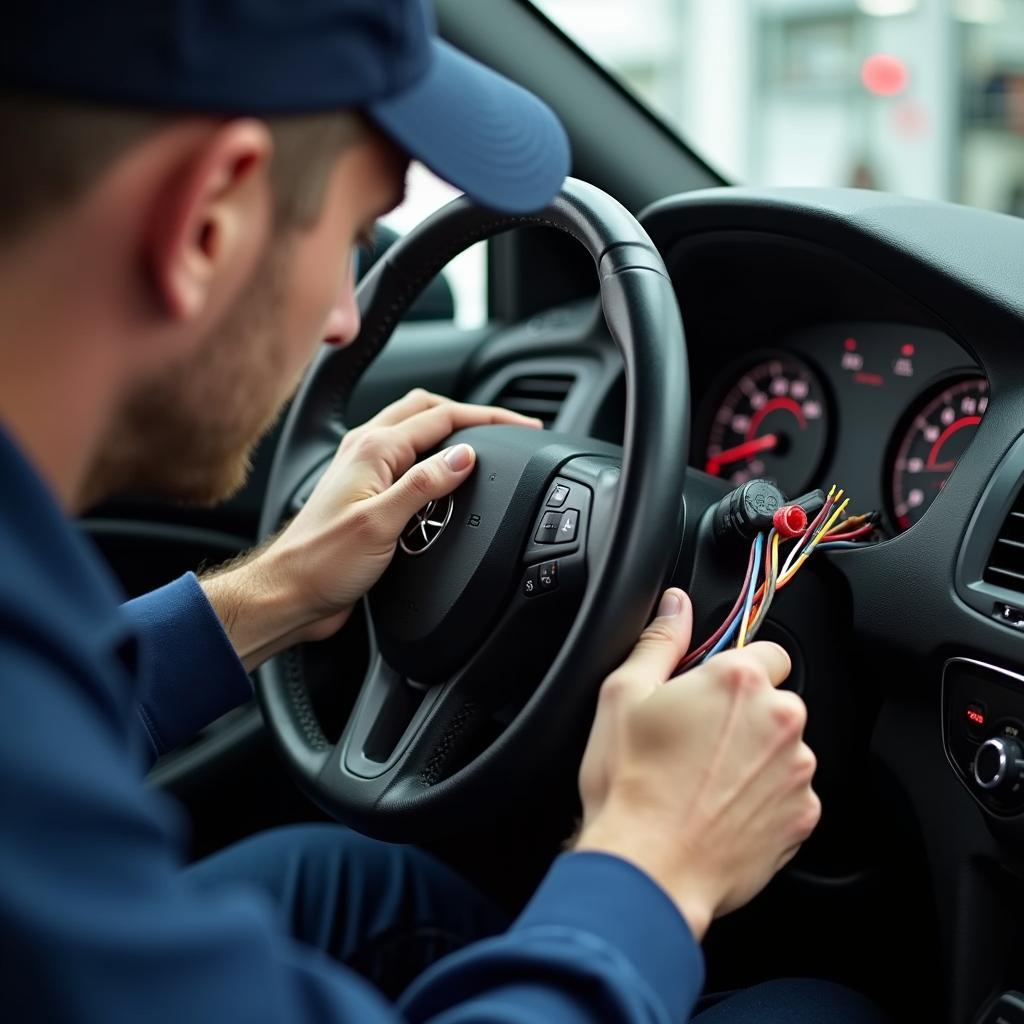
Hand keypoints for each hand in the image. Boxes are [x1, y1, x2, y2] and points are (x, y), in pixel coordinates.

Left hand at [201, 388, 540, 669]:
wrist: (289, 592)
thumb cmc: (323, 562)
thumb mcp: (381, 523)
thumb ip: (425, 484)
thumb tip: (465, 456)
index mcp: (372, 448)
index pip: (442, 417)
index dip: (488, 419)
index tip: (522, 427)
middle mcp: (365, 450)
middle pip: (427, 410)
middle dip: (471, 414)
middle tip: (509, 428)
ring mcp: (363, 469)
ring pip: (414, 429)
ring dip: (450, 429)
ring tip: (484, 442)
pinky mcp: (364, 492)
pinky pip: (405, 457)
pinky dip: (433, 455)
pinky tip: (445, 474)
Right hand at [574, 589, 820, 940]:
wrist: (648, 868)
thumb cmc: (630, 784)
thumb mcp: (623, 695)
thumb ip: (660, 641)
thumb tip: (676, 605)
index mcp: (738, 681)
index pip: (766, 650)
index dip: (734, 670)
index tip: (710, 693)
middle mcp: (780, 720)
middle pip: (775, 701)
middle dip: (744, 715)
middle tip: (695, 740)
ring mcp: (796, 772)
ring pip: (783, 748)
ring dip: (755, 756)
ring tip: (703, 780)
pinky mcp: (803, 817)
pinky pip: (789, 794)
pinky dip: (763, 798)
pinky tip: (720, 809)